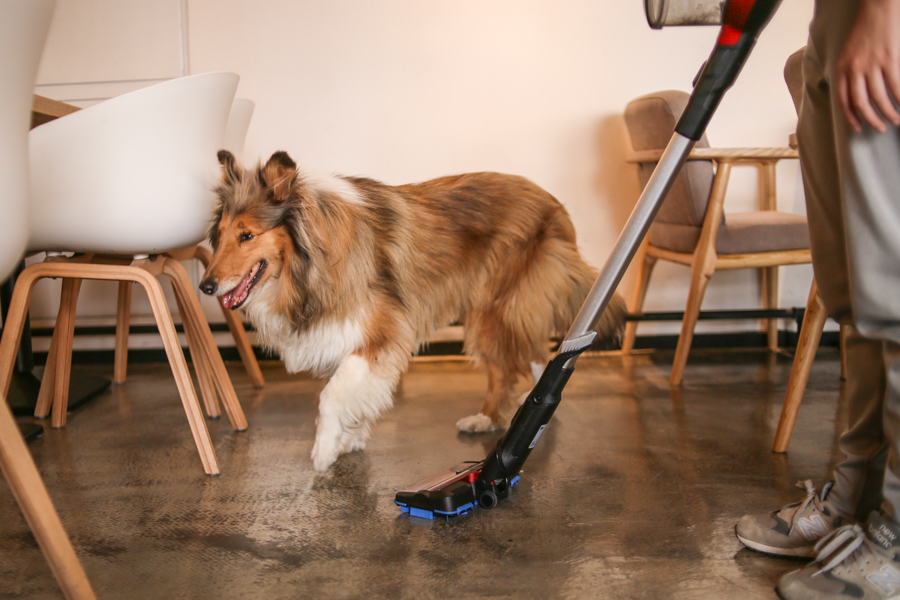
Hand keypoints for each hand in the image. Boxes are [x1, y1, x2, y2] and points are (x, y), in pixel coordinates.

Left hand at [836, 0, 899, 132]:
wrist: (878, 9)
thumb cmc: (864, 32)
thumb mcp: (848, 54)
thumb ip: (849, 73)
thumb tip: (855, 94)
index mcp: (842, 69)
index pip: (843, 100)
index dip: (851, 117)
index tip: (857, 128)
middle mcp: (854, 70)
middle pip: (861, 103)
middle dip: (871, 119)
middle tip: (880, 129)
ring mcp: (872, 65)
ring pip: (879, 97)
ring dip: (888, 112)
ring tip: (895, 121)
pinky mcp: (889, 60)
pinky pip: (895, 85)